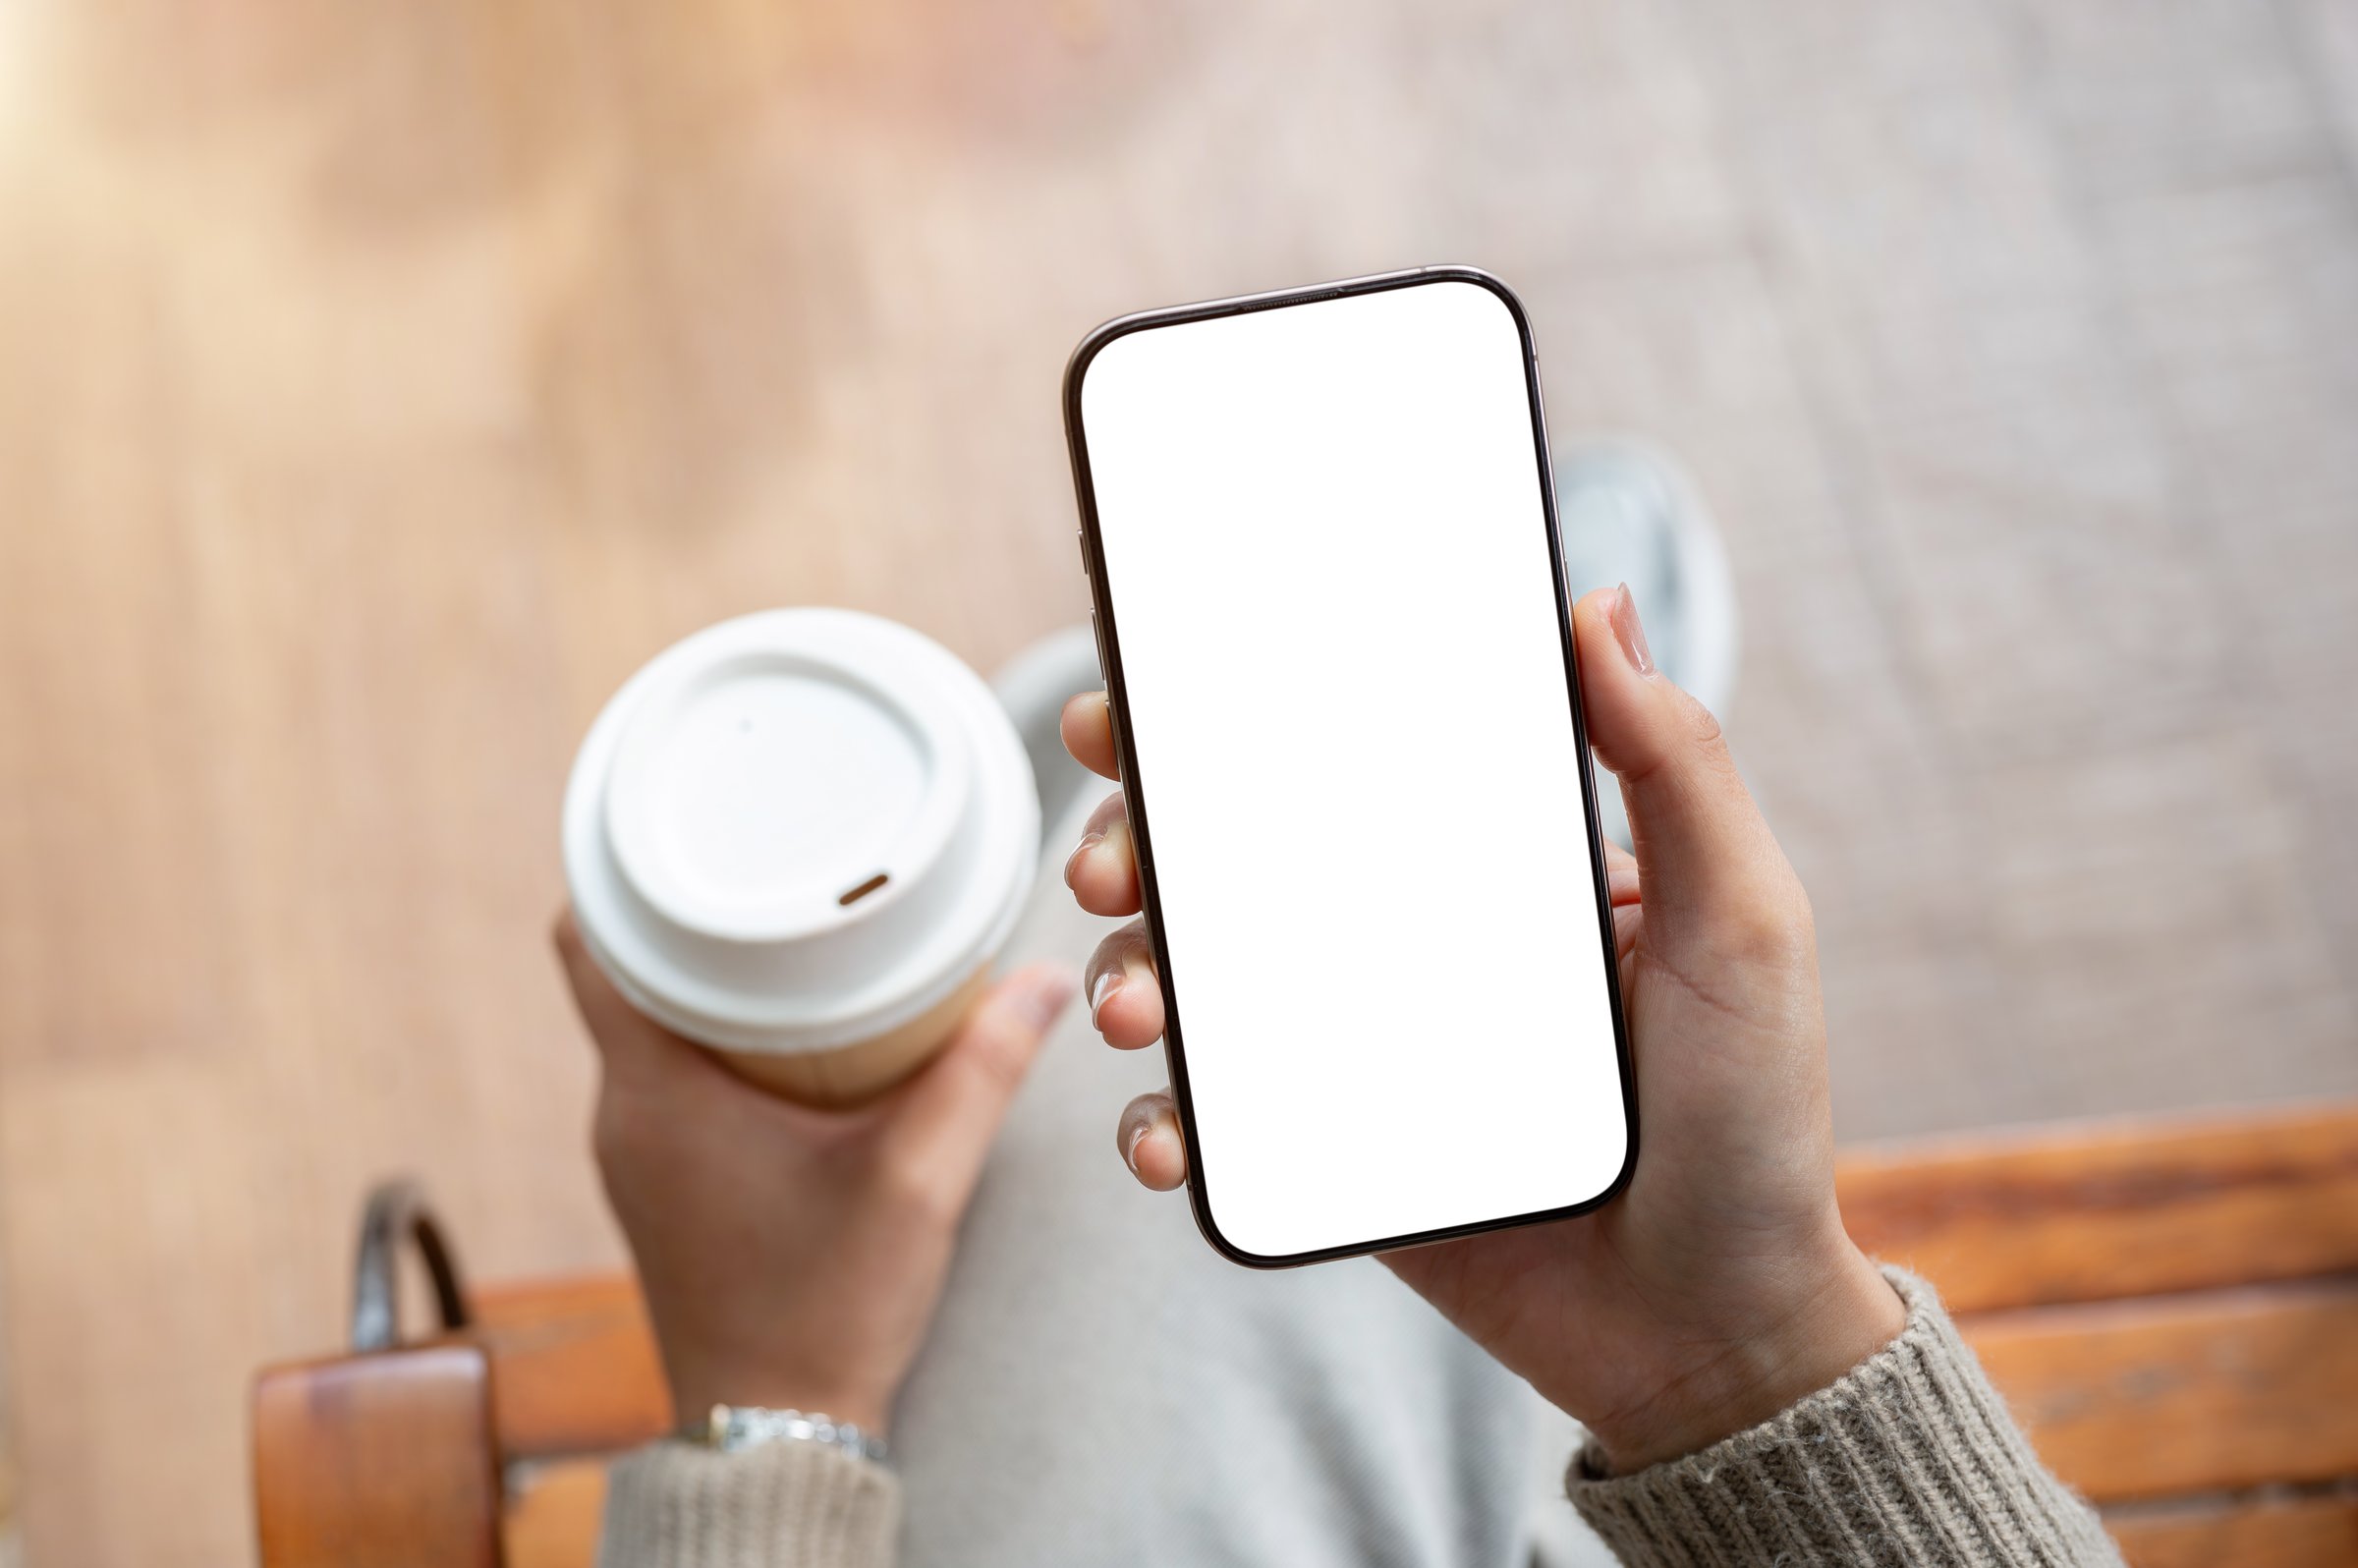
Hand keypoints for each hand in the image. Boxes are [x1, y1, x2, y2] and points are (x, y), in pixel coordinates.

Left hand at [554, 914, 1074, 1433]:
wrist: (775, 1434)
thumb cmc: (824, 1311)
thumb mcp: (917, 1182)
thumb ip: (982, 1072)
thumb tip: (1043, 981)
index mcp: (652, 1093)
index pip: (586, 941)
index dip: (622, 868)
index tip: (692, 821)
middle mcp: (623, 1115)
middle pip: (623, 968)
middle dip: (696, 911)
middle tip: (779, 865)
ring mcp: (636, 1155)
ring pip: (649, 1023)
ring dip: (711, 977)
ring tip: (797, 935)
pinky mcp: (664, 1185)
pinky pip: (672, 1075)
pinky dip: (718, 1035)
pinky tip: (792, 1032)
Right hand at [1061, 584, 1904, 1472]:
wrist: (1716, 1328)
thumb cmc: (1750, 1120)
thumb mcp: (1737, 924)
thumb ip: (1678, 768)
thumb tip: (1597, 606)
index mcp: (1481, 861)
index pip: (1338, 755)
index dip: (1226, 711)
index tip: (1143, 684)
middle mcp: (1400, 938)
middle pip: (1230, 855)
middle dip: (1137, 835)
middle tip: (1112, 855)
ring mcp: (1354, 1044)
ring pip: (1197, 977)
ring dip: (1128, 972)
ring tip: (1136, 1009)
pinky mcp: (1328, 1150)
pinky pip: (1216, 1117)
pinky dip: (1163, 1119)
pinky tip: (1162, 1134)